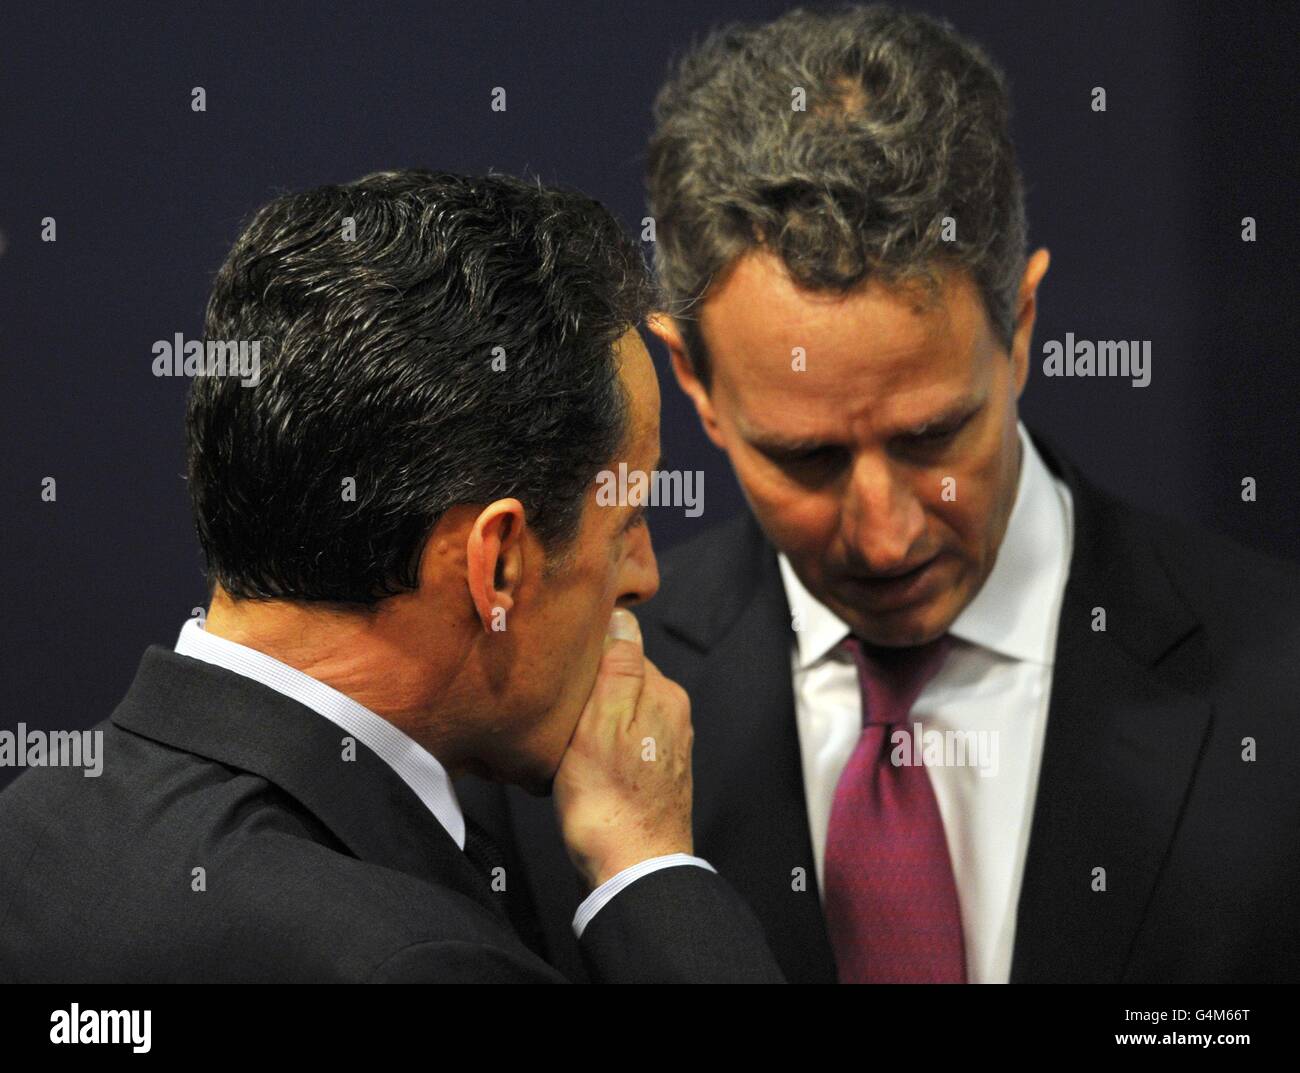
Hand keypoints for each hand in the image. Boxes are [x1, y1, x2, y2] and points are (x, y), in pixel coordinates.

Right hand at [552, 608, 694, 889]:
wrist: (632, 868)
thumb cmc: (608, 798)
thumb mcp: (600, 722)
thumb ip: (617, 667)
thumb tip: (622, 615)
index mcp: (663, 693)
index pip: (621, 647)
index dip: (586, 657)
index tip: (560, 673)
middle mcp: (673, 713)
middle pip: (623, 678)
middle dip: (592, 687)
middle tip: (558, 708)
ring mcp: (668, 743)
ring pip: (622, 709)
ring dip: (595, 717)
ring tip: (567, 738)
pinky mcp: (657, 770)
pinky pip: (625, 738)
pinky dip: (603, 743)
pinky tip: (585, 762)